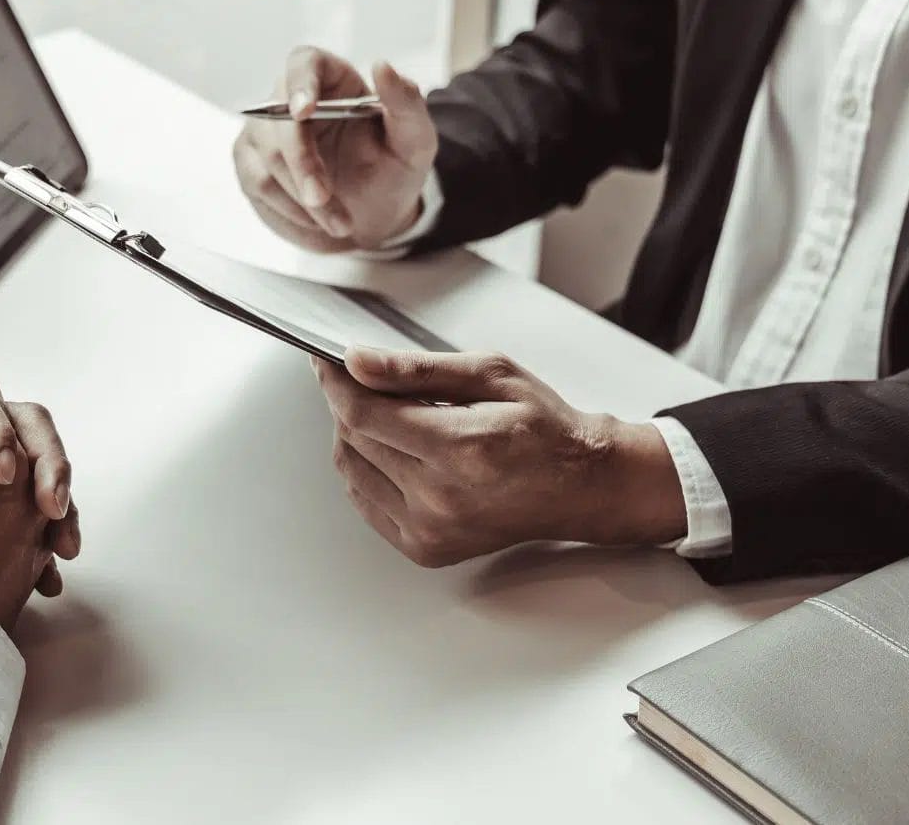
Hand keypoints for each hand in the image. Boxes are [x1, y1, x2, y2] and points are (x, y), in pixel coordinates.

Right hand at [233, 46, 436, 252]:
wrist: (375, 215)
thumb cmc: (393, 170)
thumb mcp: (415, 141)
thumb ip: (407, 104)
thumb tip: (382, 66)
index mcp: (332, 80)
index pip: (304, 63)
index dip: (299, 83)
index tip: (303, 111)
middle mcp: (291, 99)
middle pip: (278, 117)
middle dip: (302, 163)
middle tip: (323, 198)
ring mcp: (265, 131)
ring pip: (267, 156)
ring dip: (302, 196)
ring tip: (340, 221)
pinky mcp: (252, 164)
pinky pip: (257, 182)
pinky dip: (289, 208)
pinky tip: (316, 220)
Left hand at [313, 347, 686, 566]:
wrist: (581, 486)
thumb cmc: (545, 429)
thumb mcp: (489, 375)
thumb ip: (417, 369)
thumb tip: (358, 362)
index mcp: (459, 449)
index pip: (363, 413)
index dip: (335, 382)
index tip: (327, 361)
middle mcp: (440, 497)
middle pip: (353, 440)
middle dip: (348, 402)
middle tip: (364, 379)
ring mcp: (430, 529)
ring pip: (352, 471)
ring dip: (356, 436)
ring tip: (389, 414)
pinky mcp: (425, 548)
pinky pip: (367, 502)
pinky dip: (367, 471)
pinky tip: (394, 451)